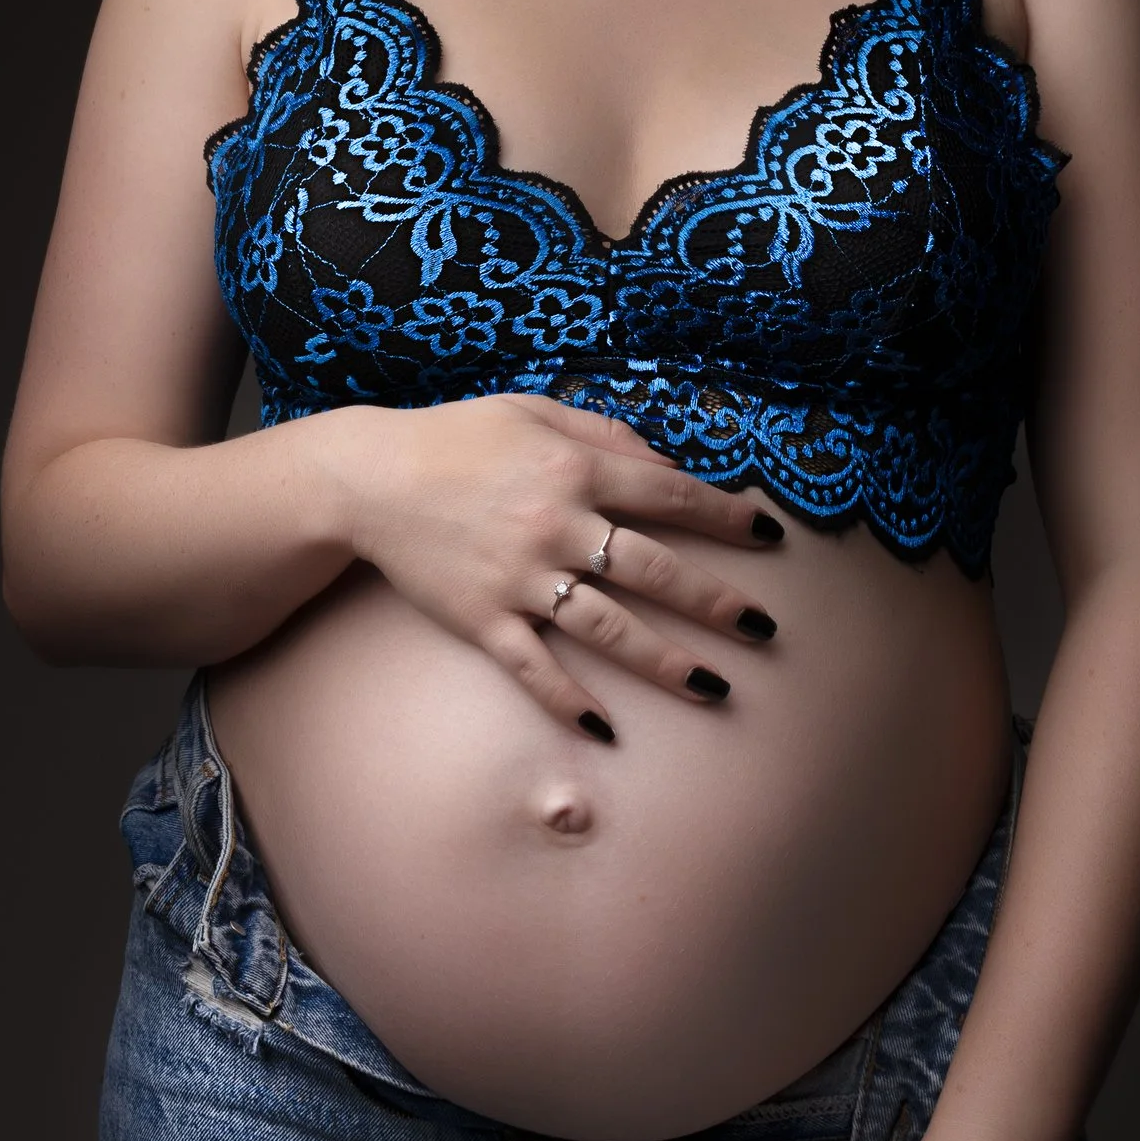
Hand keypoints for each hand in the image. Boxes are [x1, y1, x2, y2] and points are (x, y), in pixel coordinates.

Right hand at [329, 393, 783, 737]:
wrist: (370, 479)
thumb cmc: (458, 438)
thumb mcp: (534, 412)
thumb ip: (605, 434)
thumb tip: (669, 464)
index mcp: (573, 470)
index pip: (668, 495)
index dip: (724, 516)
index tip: (769, 535)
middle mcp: (556, 526)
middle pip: (654, 570)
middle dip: (715, 601)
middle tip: (762, 628)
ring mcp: (520, 579)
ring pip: (609, 628)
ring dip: (666, 662)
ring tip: (714, 687)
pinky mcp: (483, 620)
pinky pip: (534, 668)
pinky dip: (569, 700)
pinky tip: (606, 727)